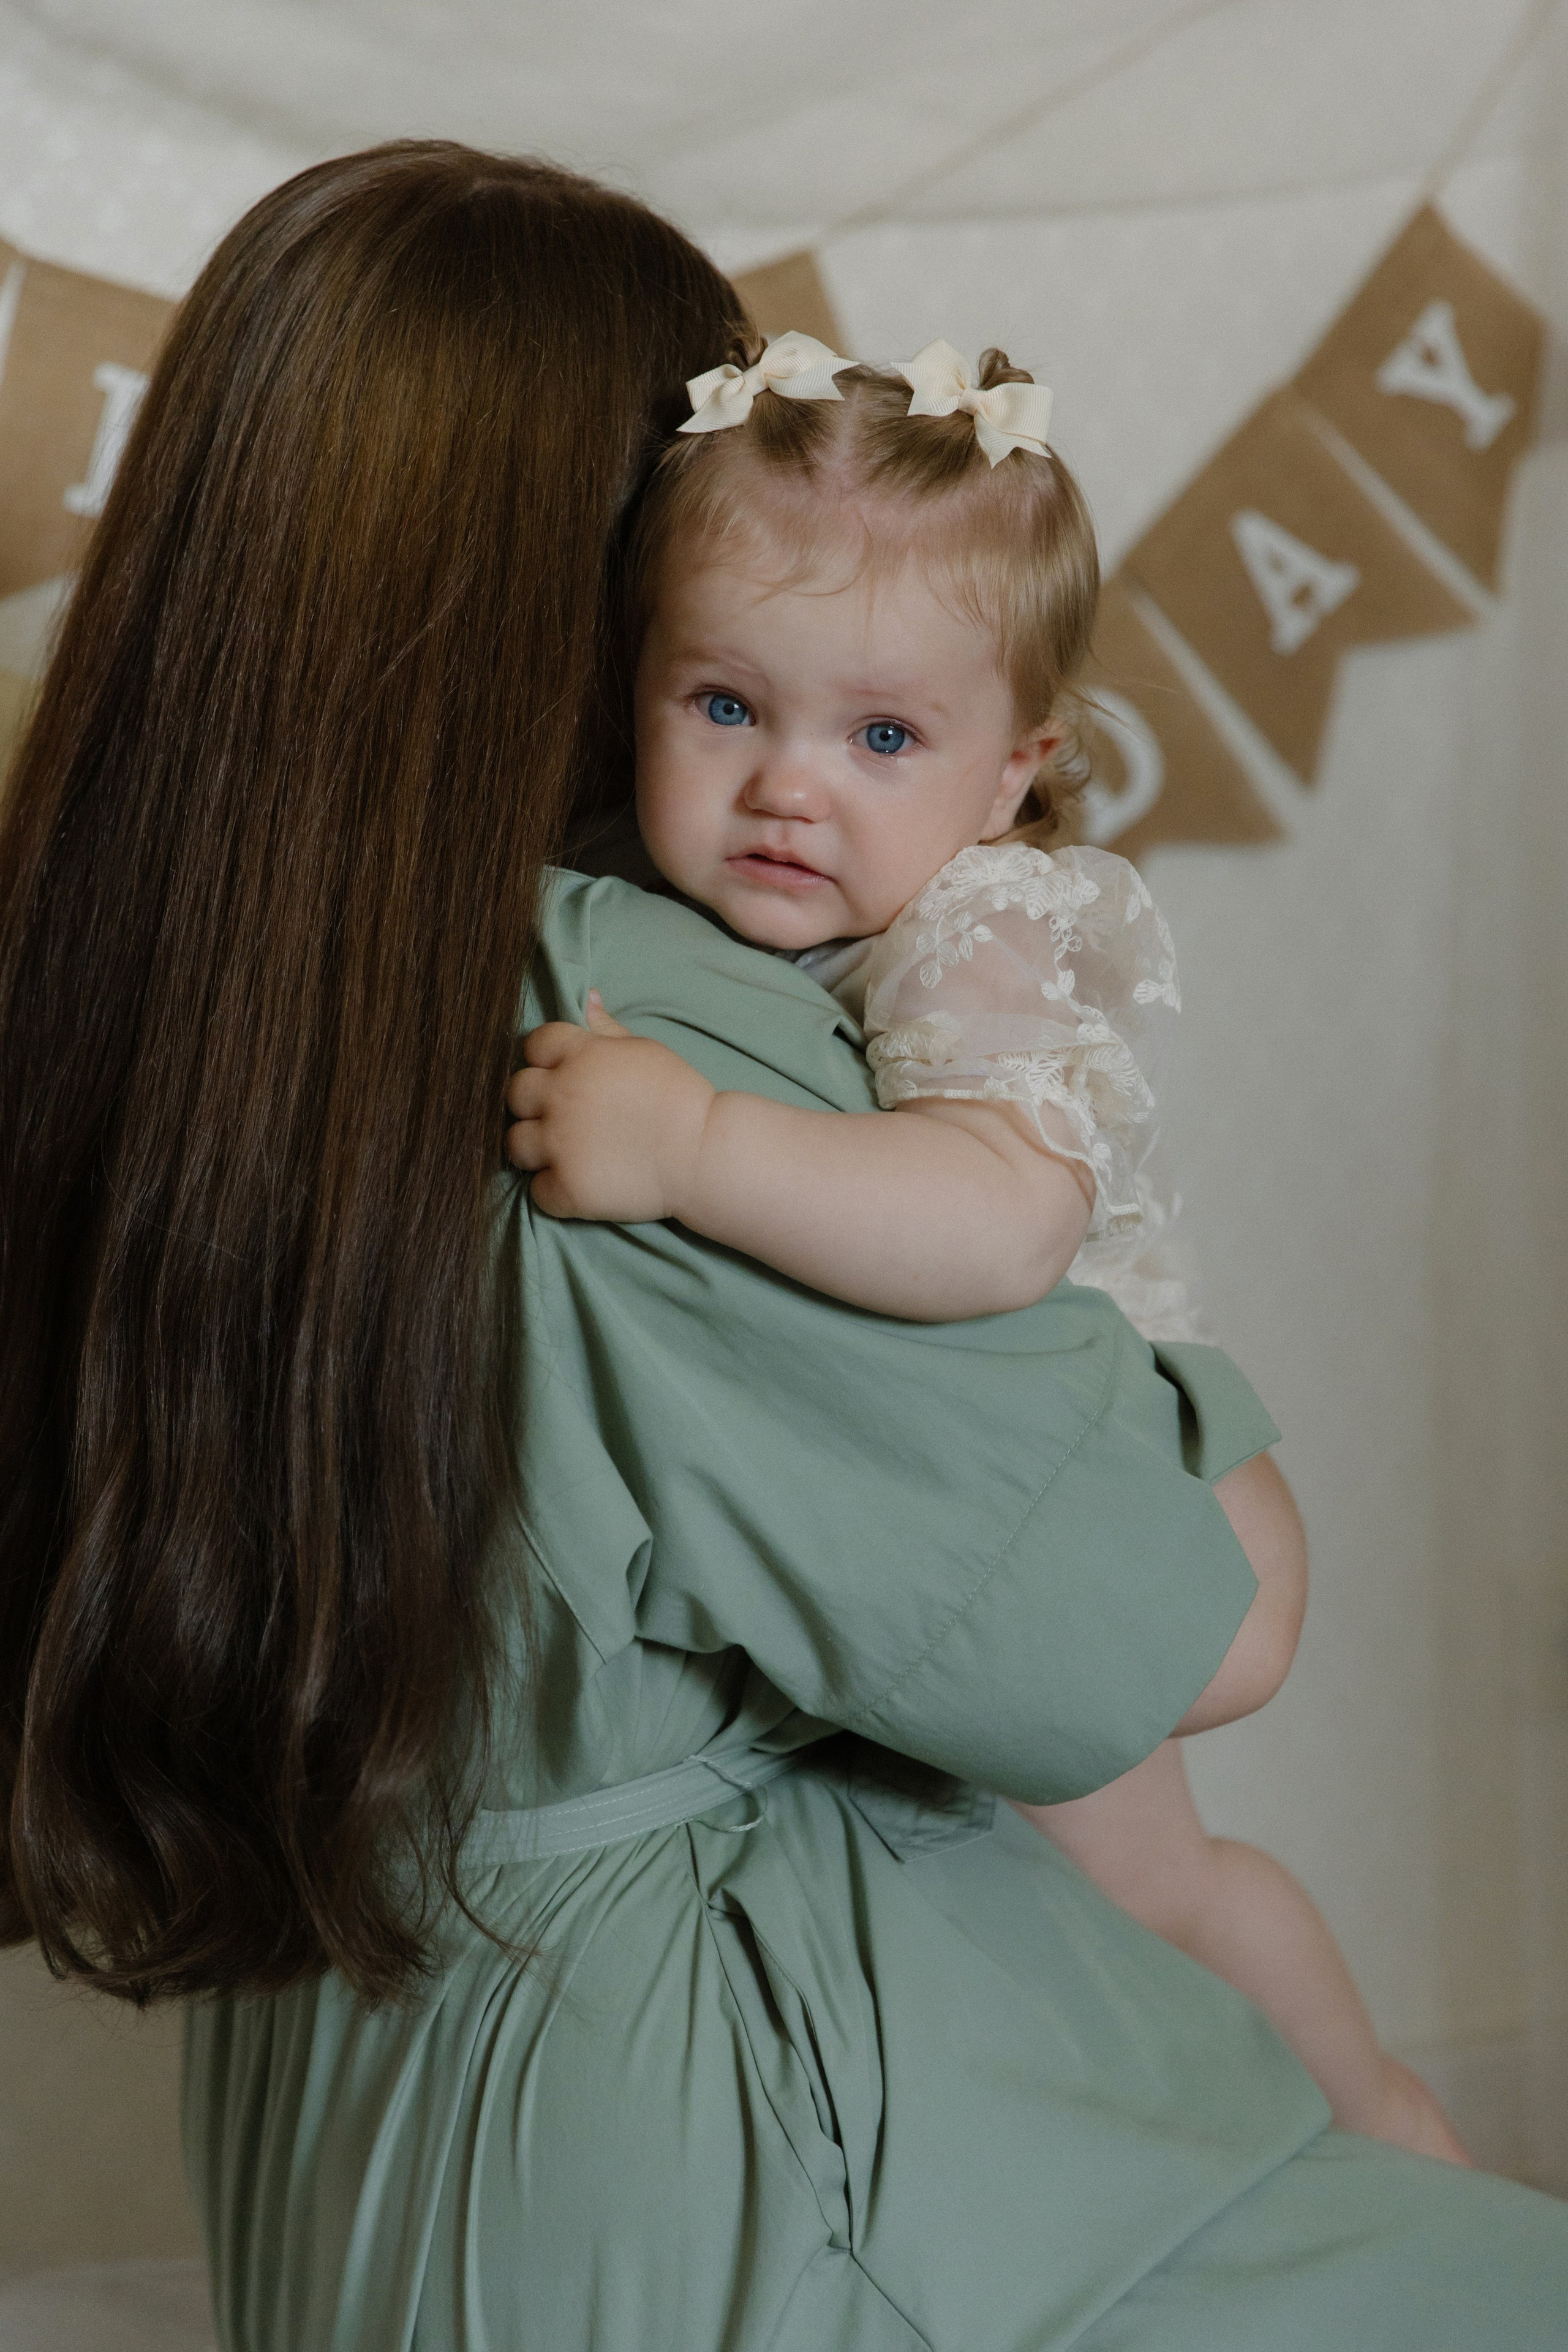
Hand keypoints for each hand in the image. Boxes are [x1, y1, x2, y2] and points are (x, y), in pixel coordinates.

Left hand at [506, 992, 715, 1222]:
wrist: (703, 1154)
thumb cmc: (679, 1098)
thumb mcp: (644, 1050)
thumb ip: (606, 1028)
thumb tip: (586, 997)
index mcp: (580, 1056)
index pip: (534, 1044)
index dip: (546, 1059)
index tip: (563, 1074)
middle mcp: (562, 1096)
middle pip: (516, 1093)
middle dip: (534, 1103)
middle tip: (562, 1117)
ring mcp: (560, 1144)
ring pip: (515, 1143)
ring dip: (535, 1148)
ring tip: (564, 1153)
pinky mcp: (567, 1187)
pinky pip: (537, 1190)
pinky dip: (555, 1190)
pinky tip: (579, 1184)